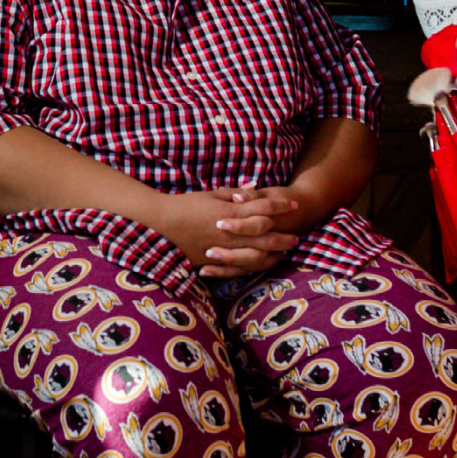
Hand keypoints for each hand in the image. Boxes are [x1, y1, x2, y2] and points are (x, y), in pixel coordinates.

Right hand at [160, 189, 302, 279]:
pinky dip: (252, 268)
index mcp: (230, 212)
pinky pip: (238, 269)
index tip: (295, 205)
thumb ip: (235, 193)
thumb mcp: (211, 194)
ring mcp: (222, 250)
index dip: (282, 207)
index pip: (263, 208)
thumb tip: (255, 188)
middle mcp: (229, 233)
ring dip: (272, 255)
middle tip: (297, 238)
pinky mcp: (213, 262)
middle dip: (283, 236)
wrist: (160, 223)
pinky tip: (260, 265)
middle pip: (265, 235)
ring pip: (255, 256)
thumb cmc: (185, 204)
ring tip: (283, 254)